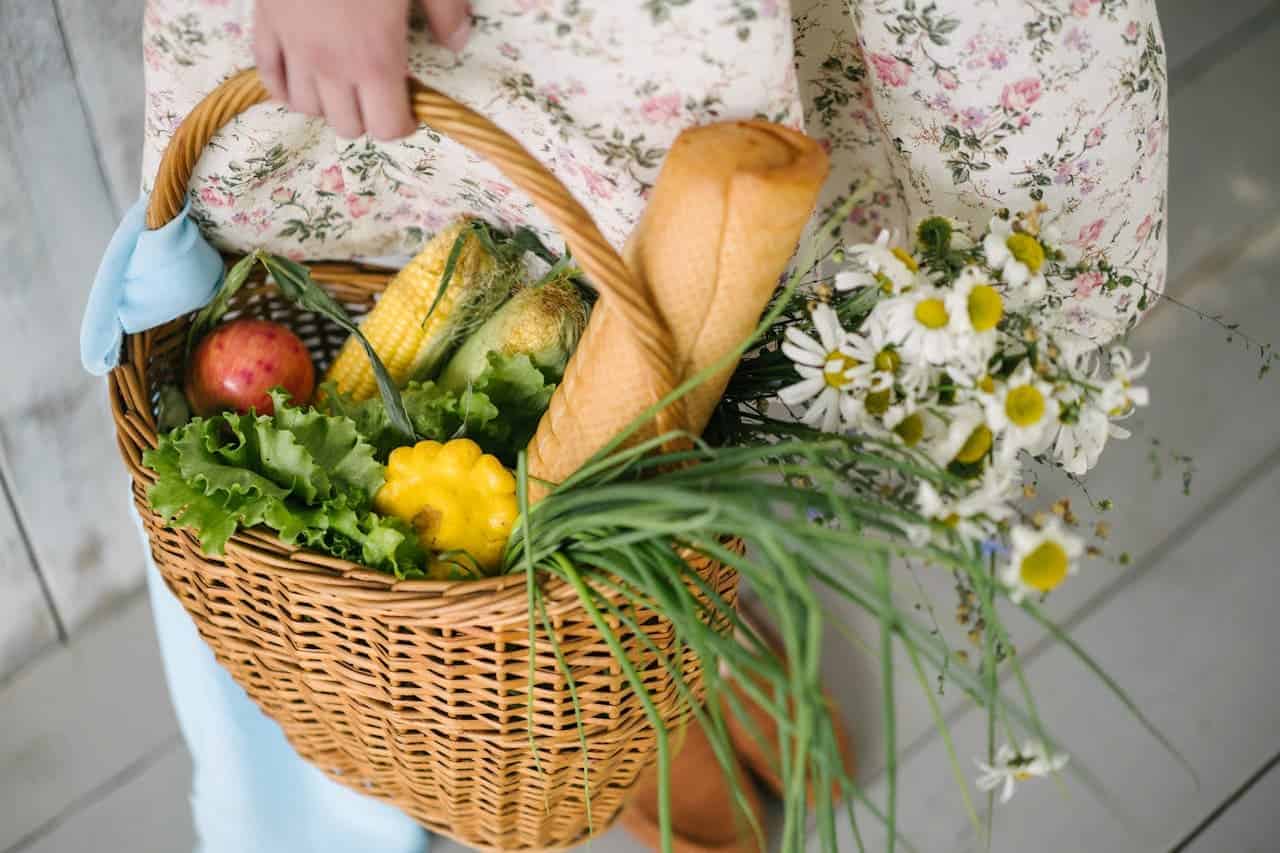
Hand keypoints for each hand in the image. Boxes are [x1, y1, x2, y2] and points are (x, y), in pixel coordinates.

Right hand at [254, 0, 471, 140]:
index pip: (387, 127)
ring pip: (305, 108)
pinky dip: (284, 86)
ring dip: (327, 103)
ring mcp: (292, 47)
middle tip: (379, 90)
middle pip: (346, 125)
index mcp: (375, 59)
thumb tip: (457, 43)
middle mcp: (331, 65)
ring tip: (343, 82)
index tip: (410, 104)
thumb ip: (445, 12)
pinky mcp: (264, 24)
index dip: (402, 122)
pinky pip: (267, 76)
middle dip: (367, 116)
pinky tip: (301, 76)